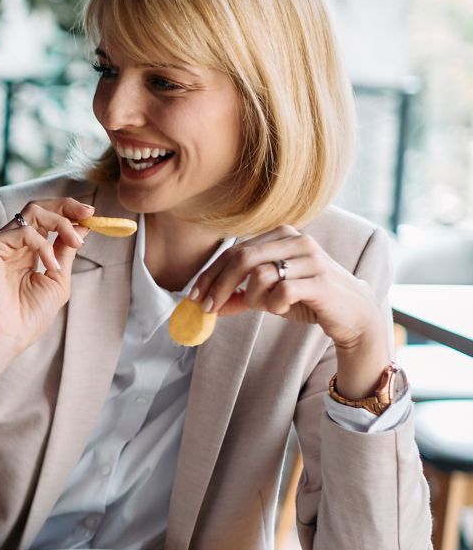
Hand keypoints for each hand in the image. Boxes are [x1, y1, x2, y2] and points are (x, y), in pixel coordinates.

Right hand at [0, 198, 93, 352]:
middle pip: (37, 208)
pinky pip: (23, 233)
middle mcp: (11, 244)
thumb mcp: (57, 279)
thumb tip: (82, 226)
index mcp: (25, 251)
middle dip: (66, 206)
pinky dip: (44, 246)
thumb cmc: (28, 316)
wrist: (5, 336)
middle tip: (88, 213)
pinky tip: (51, 266)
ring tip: (76, 243)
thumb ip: (65, 251)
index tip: (91, 215)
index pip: (45, 220)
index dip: (68, 212)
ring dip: (61, 223)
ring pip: (32, 212)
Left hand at [189, 225, 392, 395]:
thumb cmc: (309, 299)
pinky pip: (281, 293)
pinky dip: (275, 306)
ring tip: (268, 307)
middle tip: (208, 309)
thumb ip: (240, 296)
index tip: (195, 296)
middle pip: (242, 258)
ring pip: (259, 276)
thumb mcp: (269, 295)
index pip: (234, 250)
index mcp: (282, 235)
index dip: (210, 274)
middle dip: (219, 286)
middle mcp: (297, 240)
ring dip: (254, 299)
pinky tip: (285, 309)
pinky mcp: (321, 282)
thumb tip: (206, 306)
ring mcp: (311, 259)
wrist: (354, 314)